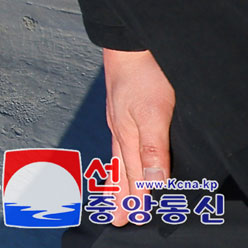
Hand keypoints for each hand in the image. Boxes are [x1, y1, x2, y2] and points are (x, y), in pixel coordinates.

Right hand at [104, 48, 174, 224]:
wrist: (129, 45)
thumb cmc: (142, 77)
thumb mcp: (153, 115)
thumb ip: (153, 150)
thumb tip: (152, 183)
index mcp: (126, 137)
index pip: (132, 176)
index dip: (133, 199)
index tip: (130, 220)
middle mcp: (119, 132)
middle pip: (119, 171)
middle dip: (119, 196)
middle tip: (116, 219)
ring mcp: (117, 120)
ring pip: (117, 158)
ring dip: (116, 181)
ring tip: (113, 197)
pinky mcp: (120, 110)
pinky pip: (117, 144)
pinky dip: (116, 160)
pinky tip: (119, 158)